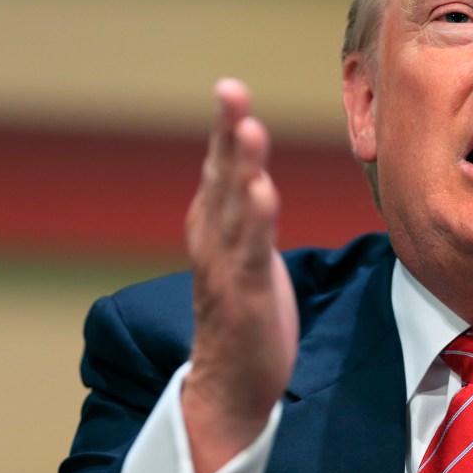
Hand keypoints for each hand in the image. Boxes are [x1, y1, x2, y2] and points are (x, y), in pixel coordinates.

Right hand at [181, 78, 297, 472]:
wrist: (228, 384)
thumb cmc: (239, 308)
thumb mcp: (239, 247)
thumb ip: (239, 207)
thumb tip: (240, 165)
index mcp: (212, 226)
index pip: (219, 168)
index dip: (224, 127)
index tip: (230, 88)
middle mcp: (212, 240)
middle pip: (221, 177)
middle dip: (226, 132)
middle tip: (229, 90)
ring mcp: (226, 268)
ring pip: (234, 209)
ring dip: (240, 168)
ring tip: (247, 129)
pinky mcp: (246, 296)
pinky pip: (250, 253)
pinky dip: (254, 222)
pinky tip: (261, 192)